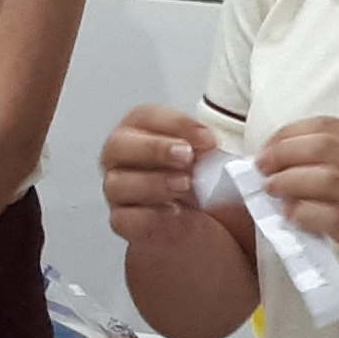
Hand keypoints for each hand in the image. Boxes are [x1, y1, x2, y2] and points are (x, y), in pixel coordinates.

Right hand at [100, 106, 250, 252]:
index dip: (175, 123)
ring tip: (185, 186)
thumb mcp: (212, 160)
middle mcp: (121, 157)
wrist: (202, 221)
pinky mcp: (122, 220)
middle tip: (186, 156)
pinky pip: (127, 218)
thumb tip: (221, 150)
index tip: (205, 136)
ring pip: (119, 183)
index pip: (146, 116)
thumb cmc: (198, 182)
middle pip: (119, 144)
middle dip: (155, 148)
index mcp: (140, 130)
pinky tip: (174, 211)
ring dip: (155, 183)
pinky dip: (152, 215)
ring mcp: (117, 190)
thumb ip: (211, 151)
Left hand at [254, 117, 338, 315]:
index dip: (290, 133)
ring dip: (290, 181)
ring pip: (326, 179)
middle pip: (324, 147)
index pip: (328, 126)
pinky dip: (305, 214)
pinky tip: (291, 217)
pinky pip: (332, 218)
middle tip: (262, 169)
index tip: (267, 147)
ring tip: (272, 191)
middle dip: (284, 153)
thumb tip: (284, 165)